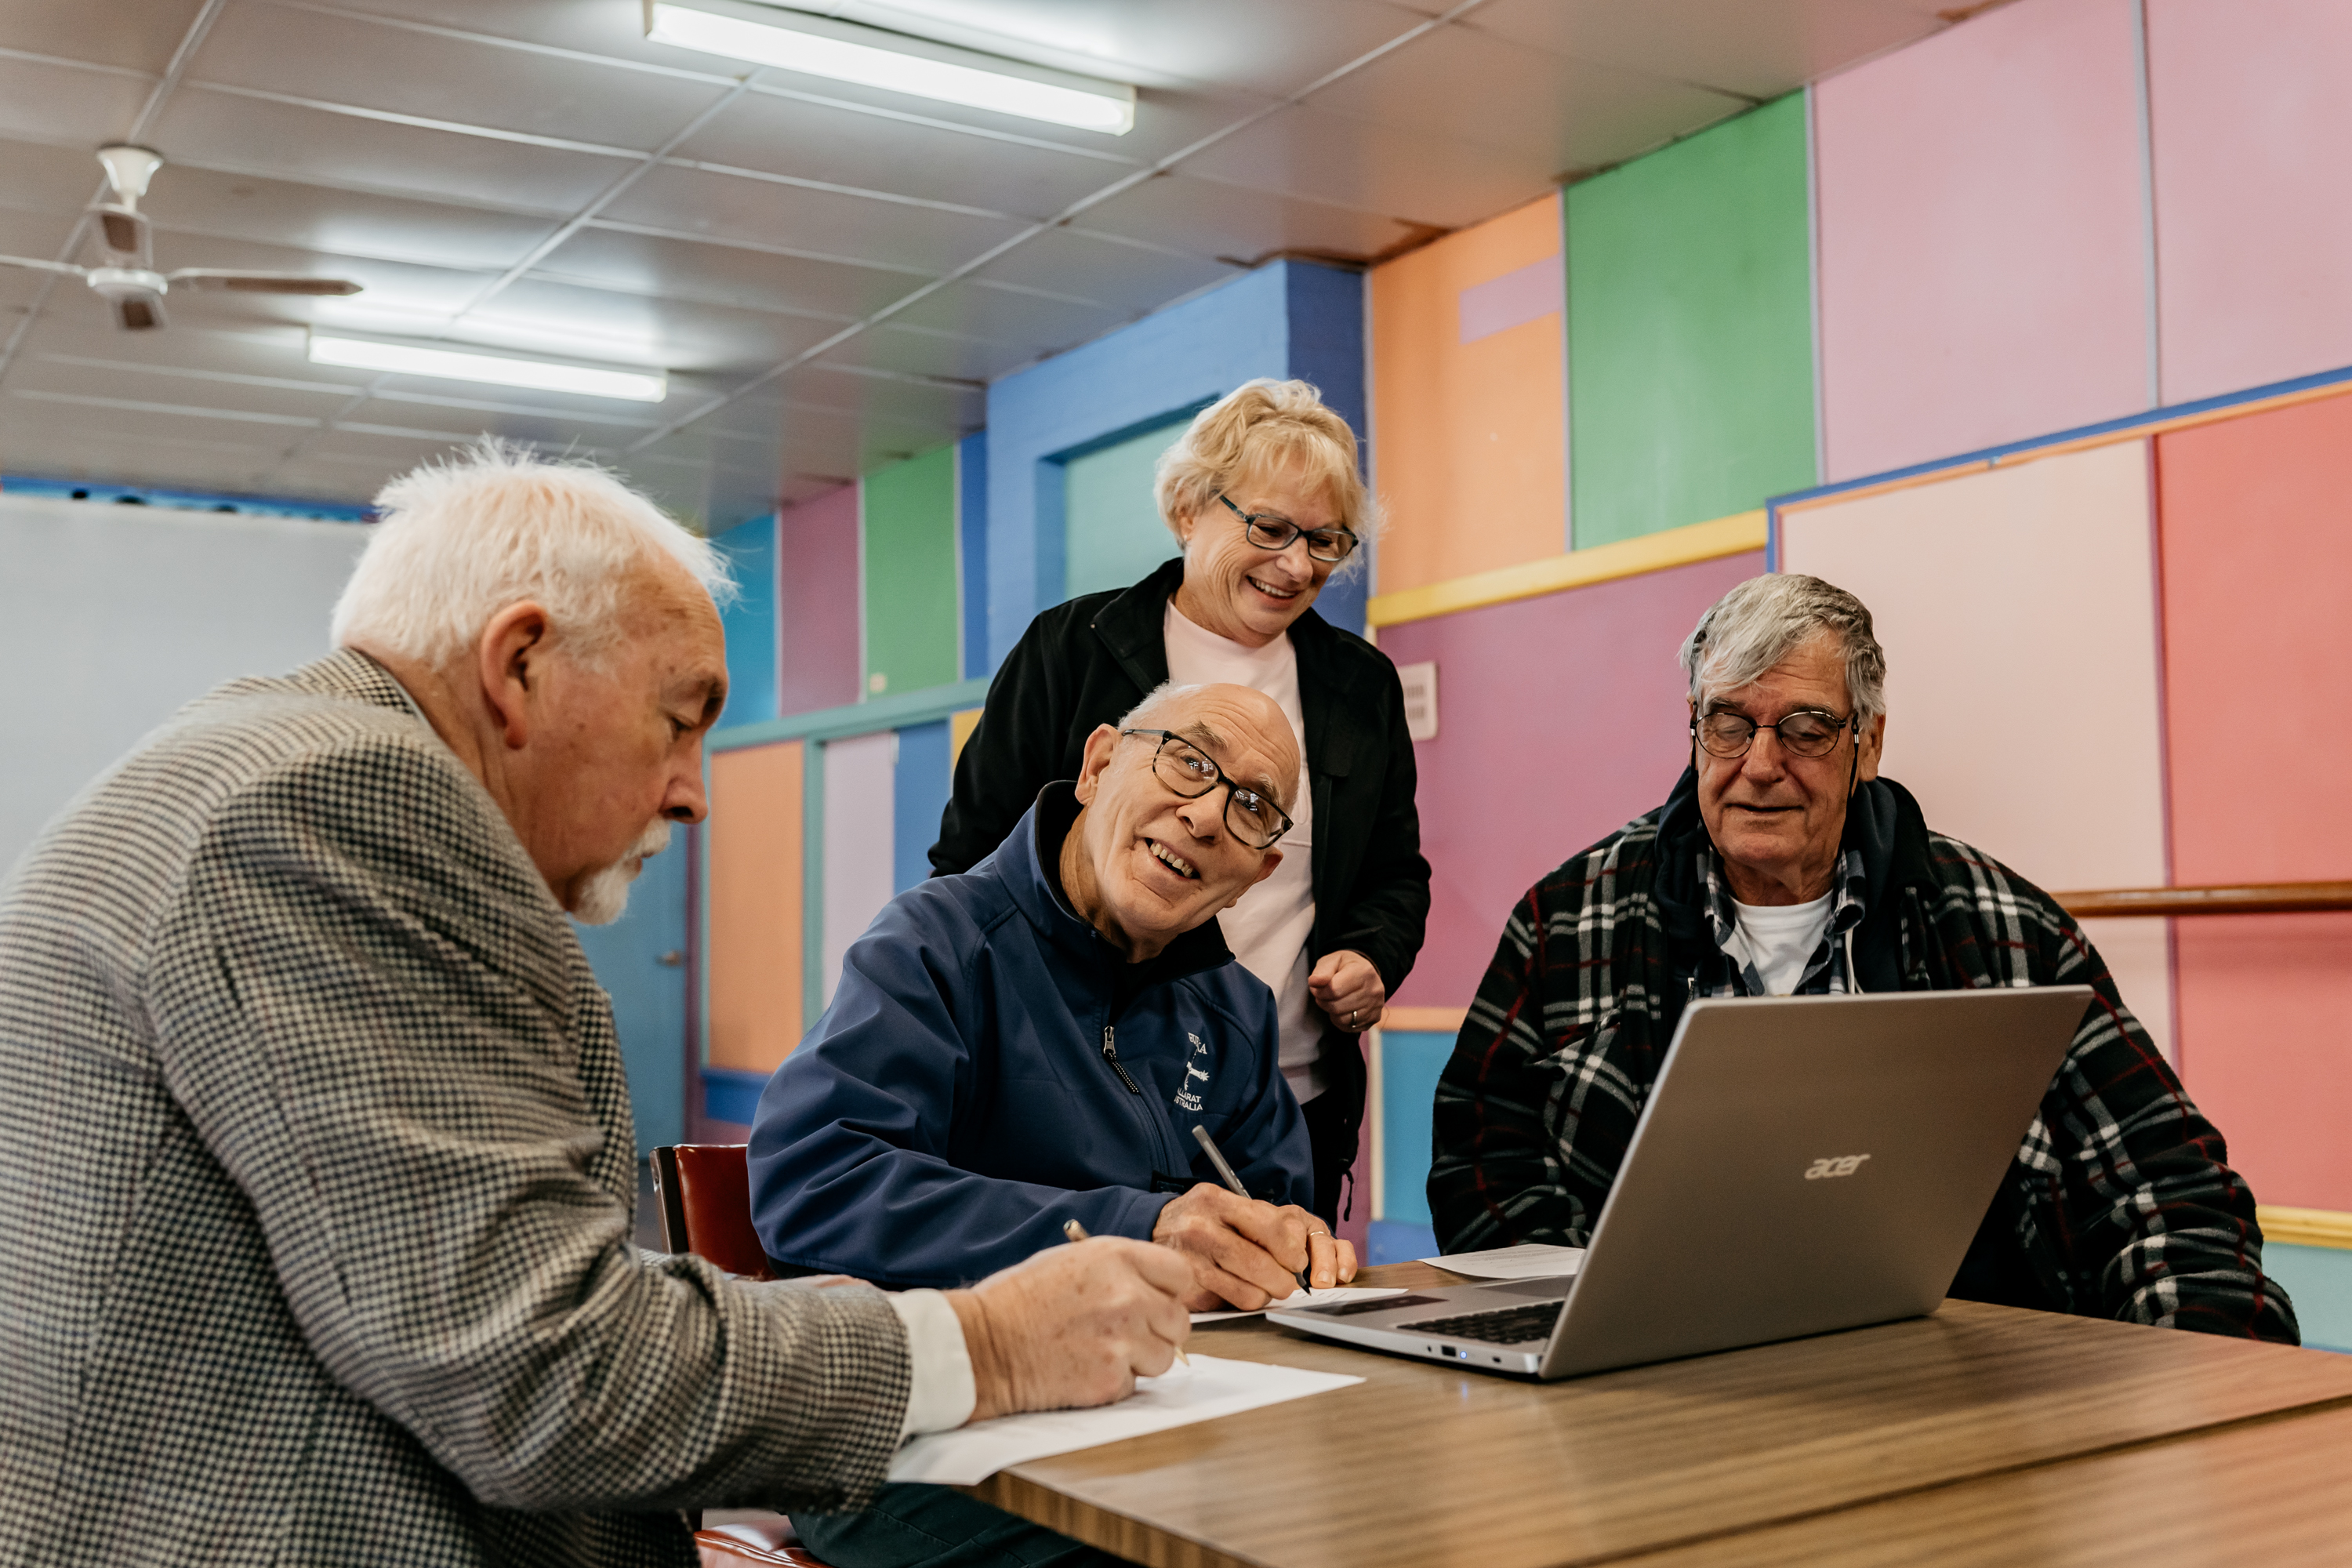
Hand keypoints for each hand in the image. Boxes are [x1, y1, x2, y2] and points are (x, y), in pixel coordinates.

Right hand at [945, 1236, 1192, 1421]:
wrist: (983, 1347)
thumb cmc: (1017, 1301)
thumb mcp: (1070, 1261)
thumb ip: (1119, 1270)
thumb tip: (1151, 1286)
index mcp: (1117, 1257)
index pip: (1180, 1274)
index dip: (1168, 1291)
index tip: (1156, 1300)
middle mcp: (1128, 1295)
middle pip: (1179, 1320)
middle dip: (1159, 1330)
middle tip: (1127, 1333)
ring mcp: (1123, 1340)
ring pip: (1164, 1357)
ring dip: (1141, 1360)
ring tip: (1100, 1351)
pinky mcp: (1111, 1379)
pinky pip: (1136, 1385)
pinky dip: (1115, 1382)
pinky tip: (1083, 1369)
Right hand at [1151, 1183, 1358, 1308]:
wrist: (1150, 1230)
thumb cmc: (1201, 1219)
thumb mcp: (1228, 1205)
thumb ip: (1264, 1222)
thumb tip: (1304, 1256)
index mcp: (1217, 1201)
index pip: (1274, 1228)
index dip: (1294, 1251)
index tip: (1297, 1260)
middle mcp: (1200, 1229)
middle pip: (1262, 1265)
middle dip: (1285, 1280)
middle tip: (1288, 1282)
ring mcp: (1190, 1261)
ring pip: (1251, 1292)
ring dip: (1265, 1294)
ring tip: (1260, 1284)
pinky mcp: (1187, 1290)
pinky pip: (1231, 1305)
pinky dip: (1242, 1300)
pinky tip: (1236, 1288)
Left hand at [1309, 949, 1385, 1032]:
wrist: (1364, 973)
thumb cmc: (1345, 967)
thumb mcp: (1332, 961)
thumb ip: (1322, 971)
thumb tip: (1314, 982)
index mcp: (1364, 971)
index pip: (1334, 990)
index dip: (1320, 992)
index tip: (1317, 988)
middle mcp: (1374, 990)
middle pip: (1337, 1006)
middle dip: (1324, 1002)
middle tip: (1323, 995)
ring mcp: (1376, 1006)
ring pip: (1342, 1019)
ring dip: (1332, 1012)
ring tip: (1334, 1000)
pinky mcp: (1375, 1018)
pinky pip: (1349, 1027)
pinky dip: (1341, 1021)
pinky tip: (1342, 1009)